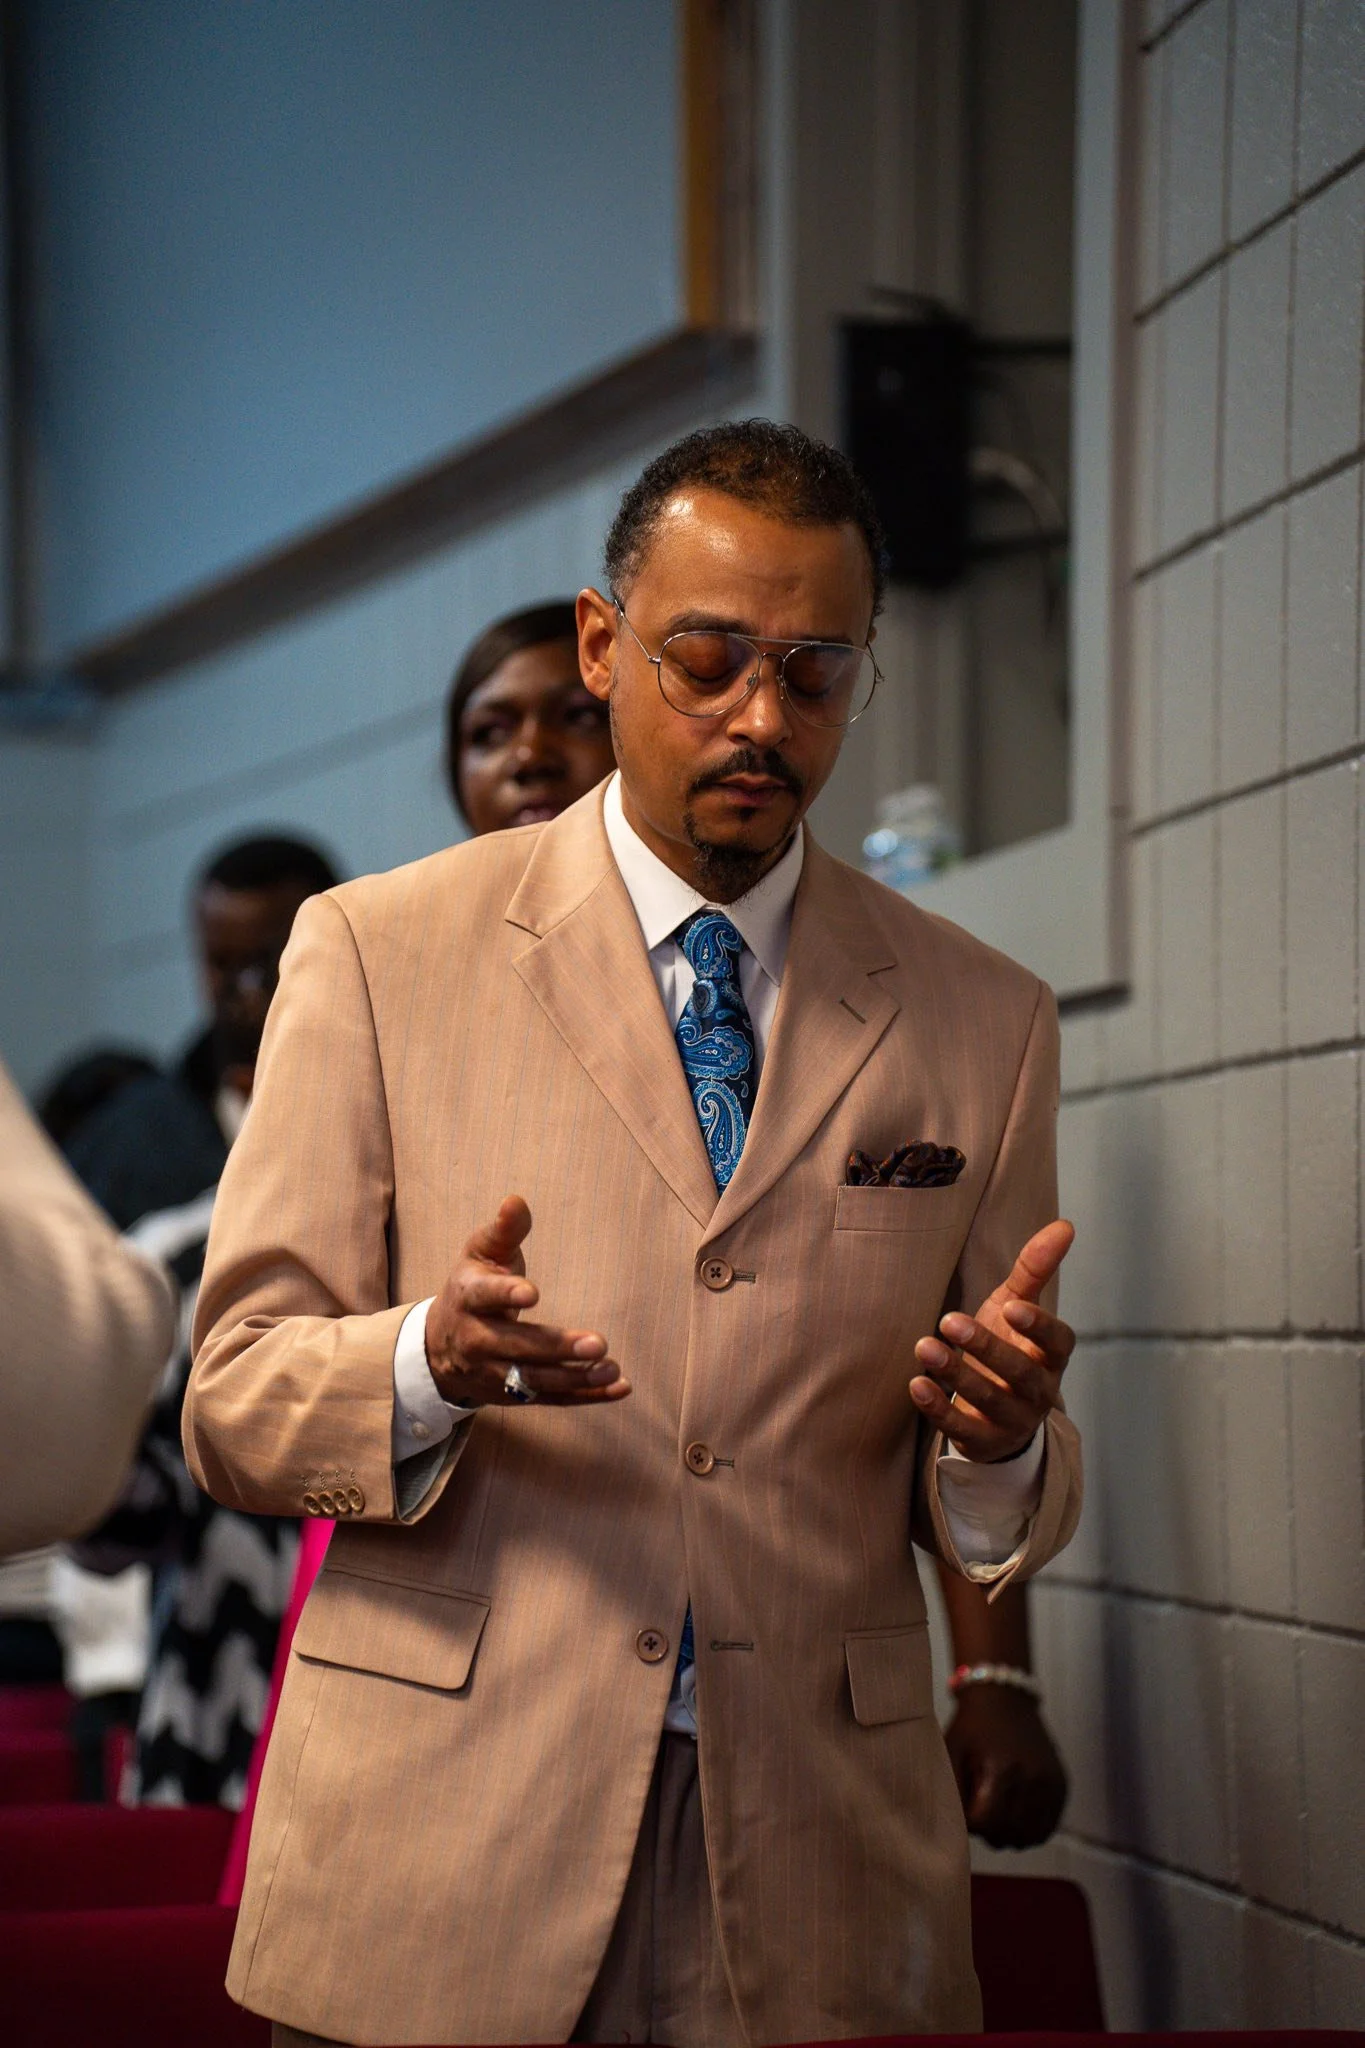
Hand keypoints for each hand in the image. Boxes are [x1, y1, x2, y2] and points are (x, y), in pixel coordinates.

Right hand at [424, 1196, 630, 1408]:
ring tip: (611, 1368)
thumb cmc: (472, 1287)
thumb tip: (516, 1200)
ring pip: (534, 1380)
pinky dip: (585, 1397)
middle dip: (556, 1347)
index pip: (484, 1297)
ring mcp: (493, 1373)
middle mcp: (476, 1340)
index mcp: (467, 1297)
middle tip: (597, 1343)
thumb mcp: (480, 1254)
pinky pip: (550, 1400)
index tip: (532, 1294)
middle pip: (516, 1347)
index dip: (506, 1295)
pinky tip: (619, 1387)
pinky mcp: (512, 1395)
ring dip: (575, 1377)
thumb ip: (503, 1230)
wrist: (439, 1345)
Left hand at [910, 1219, 1074, 1460]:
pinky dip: (938, 1408)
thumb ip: (1036, 1270)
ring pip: (988, 1400)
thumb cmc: (1010, 1345)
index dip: (1039, 1327)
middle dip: (986, 1347)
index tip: (1013, 1306)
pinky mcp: (982, 1440)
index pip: (1058, 1343)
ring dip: (956, 1374)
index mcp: (1051, 1356)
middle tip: (950, 1320)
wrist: (996, 1412)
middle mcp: (1038, 1391)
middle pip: (1019, 1372)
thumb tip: (1065, 1225)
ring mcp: (1012, 1419)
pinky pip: (961, 1427)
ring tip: (924, 1347)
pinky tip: (916, 1384)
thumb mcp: (1018, 1307)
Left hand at [945, 1684, 1067, 1848]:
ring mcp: (1051, 1783)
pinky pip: (1045, 1829)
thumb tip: (954, 1827)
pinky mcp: (1061, 1787)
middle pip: (1007, 1835)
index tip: (965, 1805)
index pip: (985, 1823)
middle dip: (987, 1830)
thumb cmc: (972, 1726)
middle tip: (978, 1807)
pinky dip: (1028, 1830)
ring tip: (996, 1810)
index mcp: (1003, 1768)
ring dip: (1008, 1834)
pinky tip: (1013, 1813)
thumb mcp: (952, 1751)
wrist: (1004, 1697)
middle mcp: (1033, 1778)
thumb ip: (951, 1791)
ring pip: (1027, 1838)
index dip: (969, 1822)